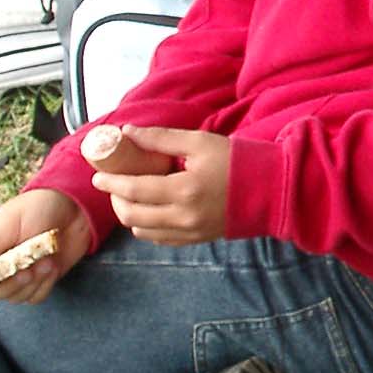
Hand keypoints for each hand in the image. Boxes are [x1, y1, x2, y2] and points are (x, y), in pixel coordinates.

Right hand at [0, 189, 91, 304]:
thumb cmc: (36, 208)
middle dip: (9, 284)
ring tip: (46, 259)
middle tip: (28, 268)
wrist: (74, 208)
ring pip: (13, 298)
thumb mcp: (9, 221)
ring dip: (32, 283)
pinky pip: (34, 297)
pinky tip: (52, 266)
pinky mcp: (37, 282)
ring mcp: (16, 276)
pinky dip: (45, 285)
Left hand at [94, 126, 231, 245]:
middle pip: (132, 215)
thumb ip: (162, 139)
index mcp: (184, 189)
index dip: (111, 183)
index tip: (98, 175)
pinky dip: (148, 227)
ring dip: (130, 215)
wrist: (273, 190)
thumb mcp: (200, 142)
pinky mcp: (197, 240)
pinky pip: (160, 239)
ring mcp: (191, 232)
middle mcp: (184, 217)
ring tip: (130, 197)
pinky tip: (150, 211)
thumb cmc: (239, 160)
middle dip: (115, 200)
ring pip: (143, 231)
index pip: (134, 190)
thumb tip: (128, 133)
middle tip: (113, 186)